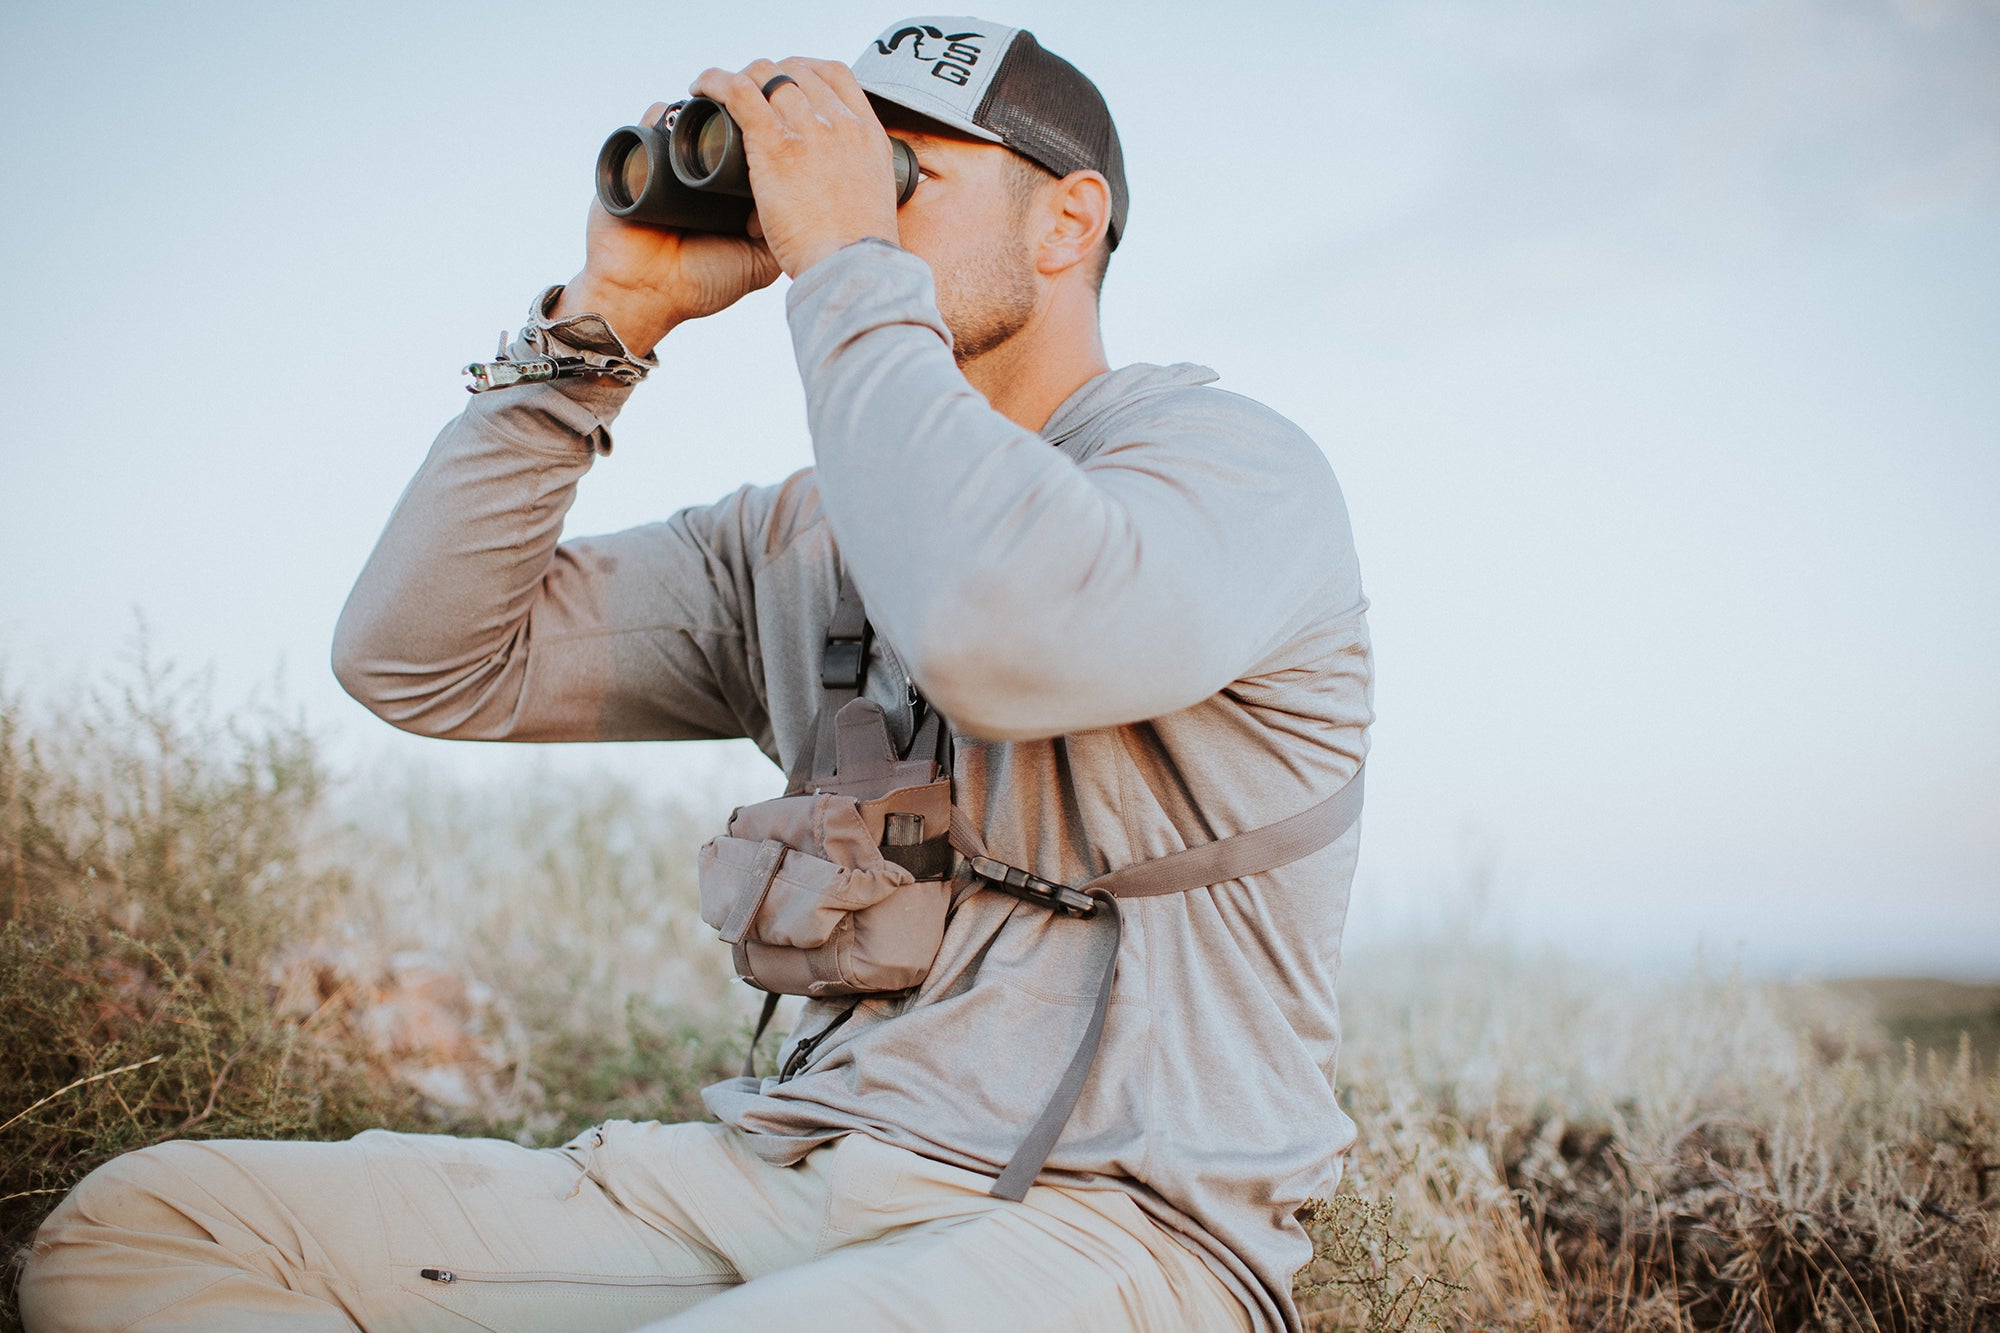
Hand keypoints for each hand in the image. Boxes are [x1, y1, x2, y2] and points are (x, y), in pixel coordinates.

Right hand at [551, 102, 781, 355]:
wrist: (647, 294)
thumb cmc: (704, 283)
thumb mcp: (759, 263)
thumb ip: (787, 235)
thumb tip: (809, 194)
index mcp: (733, 189)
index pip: (756, 146)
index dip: (771, 133)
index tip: (786, 130)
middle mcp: (702, 171)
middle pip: (724, 125)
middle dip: (740, 114)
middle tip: (754, 115)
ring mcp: (669, 164)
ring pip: (689, 119)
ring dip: (703, 110)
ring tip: (715, 114)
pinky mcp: (634, 162)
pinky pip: (648, 125)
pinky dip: (660, 115)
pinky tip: (674, 118)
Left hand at [689, 57, 900, 278]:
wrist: (854, 271)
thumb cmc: (858, 256)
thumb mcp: (873, 206)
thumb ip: (853, 187)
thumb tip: (834, 194)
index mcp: (867, 135)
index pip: (834, 75)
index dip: (802, 71)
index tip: (782, 85)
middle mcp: (840, 123)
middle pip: (795, 70)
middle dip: (765, 75)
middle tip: (743, 96)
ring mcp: (810, 131)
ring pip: (766, 75)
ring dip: (738, 77)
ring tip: (716, 94)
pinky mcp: (776, 146)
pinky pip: (738, 93)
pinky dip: (715, 82)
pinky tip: (699, 88)